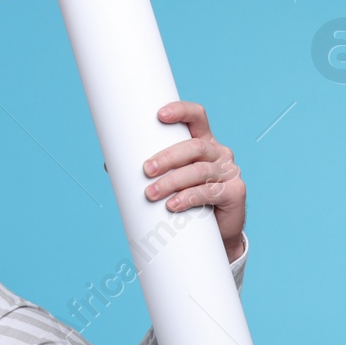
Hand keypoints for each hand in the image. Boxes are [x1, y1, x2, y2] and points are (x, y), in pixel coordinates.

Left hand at [141, 100, 245, 260]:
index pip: (197, 117)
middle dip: (167, 157)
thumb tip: (110, 164)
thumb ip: (149, 168)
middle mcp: (219, 153)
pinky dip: (188, 198)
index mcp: (203, 141)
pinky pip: (210, 192)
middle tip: (145, 169)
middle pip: (194, 146)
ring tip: (150, 193)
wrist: (214, 233)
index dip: (181, 111)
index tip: (159, 115)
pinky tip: (172, 205)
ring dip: (172, 181)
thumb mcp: (169, 179)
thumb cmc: (186, 200)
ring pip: (199, 171)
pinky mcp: (235, 192)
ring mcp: (229, 172)